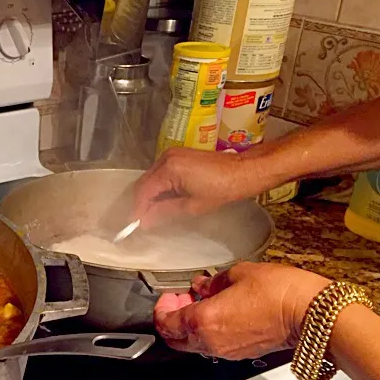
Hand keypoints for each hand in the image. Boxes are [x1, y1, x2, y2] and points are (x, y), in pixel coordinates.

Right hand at [132, 147, 255, 227]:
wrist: (245, 170)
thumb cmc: (224, 188)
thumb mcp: (193, 206)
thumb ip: (165, 212)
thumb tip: (145, 221)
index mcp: (169, 169)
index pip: (144, 192)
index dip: (137, 210)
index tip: (134, 225)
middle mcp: (166, 158)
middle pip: (144, 183)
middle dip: (141, 203)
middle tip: (142, 222)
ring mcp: (172, 154)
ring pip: (151, 178)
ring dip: (150, 195)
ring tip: (152, 214)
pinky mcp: (178, 155)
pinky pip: (160, 173)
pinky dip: (158, 187)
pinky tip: (163, 200)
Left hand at [153, 262, 329, 359]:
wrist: (311, 313)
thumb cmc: (279, 292)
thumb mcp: (238, 274)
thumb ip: (212, 282)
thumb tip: (202, 285)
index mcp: (203, 321)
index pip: (166, 323)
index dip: (161, 308)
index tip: (168, 295)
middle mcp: (210, 341)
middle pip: (175, 339)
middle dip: (171, 320)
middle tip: (179, 300)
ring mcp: (226, 351)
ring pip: (193, 345)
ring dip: (189, 326)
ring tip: (201, 303)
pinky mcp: (242, 353)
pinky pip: (213, 346)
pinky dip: (207, 332)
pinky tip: (219, 313)